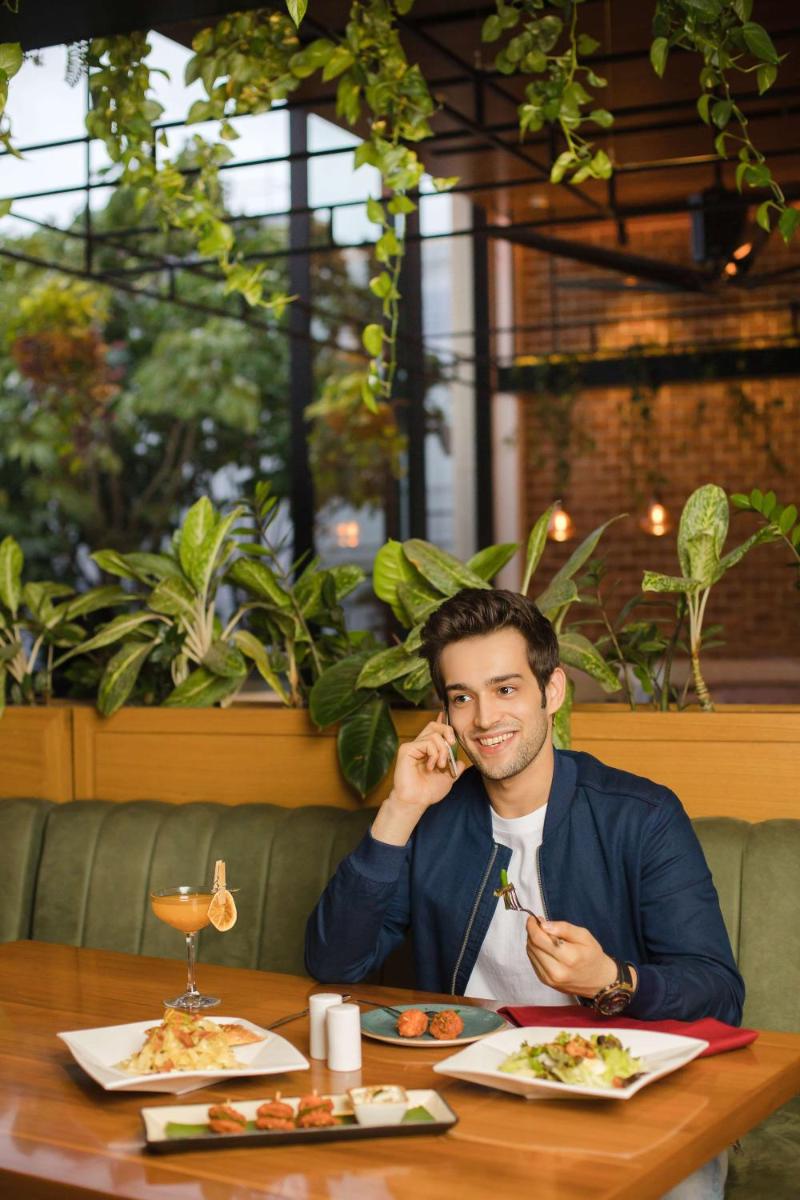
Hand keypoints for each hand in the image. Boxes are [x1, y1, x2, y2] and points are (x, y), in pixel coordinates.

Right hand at [371, 714, 465, 845]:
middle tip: (452, 744)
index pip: (435, 730)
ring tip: (440, 766)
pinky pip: (427, 743)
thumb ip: (454, 767)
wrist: (417, 801)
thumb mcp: (448, 778)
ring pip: (434, 735)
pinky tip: (431, 766)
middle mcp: (419, 746)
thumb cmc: (428, 791)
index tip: (447, 716)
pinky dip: (434, 754)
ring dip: (443, 751)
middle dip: (447, 732)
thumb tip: (461, 761)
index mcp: (427, 750)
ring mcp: (412, 747)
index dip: (443, 723)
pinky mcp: (407, 749)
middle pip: (434, 726)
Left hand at [525, 918, 619, 998]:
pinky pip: (533, 961)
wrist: (598, 981)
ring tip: (545, 936)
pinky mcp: (545, 981)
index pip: (539, 939)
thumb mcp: (584, 936)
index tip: (534, 918)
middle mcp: (556, 971)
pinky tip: (546, 948)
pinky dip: (536, 951)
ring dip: (533, 941)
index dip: (532, 926)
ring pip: (530, 953)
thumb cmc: (592, 956)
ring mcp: (549, 979)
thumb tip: (544, 925)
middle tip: (540, 925)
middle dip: (533, 932)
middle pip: (532, 946)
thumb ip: (563, 928)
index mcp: (569, 958)